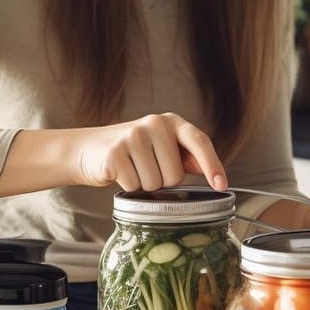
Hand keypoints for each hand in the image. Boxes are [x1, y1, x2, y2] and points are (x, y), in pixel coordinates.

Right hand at [76, 113, 227, 192]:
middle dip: (163, 181)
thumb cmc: (131, 152)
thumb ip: (186, 157)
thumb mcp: (161, 148)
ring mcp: (133, 136)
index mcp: (171, 122)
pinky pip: (134, 186)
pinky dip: (128, 187)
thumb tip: (212, 171)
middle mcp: (154, 123)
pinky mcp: (115, 153)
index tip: (221, 185)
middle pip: (175, 175)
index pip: (199, 141)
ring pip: (155, 183)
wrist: (88, 149)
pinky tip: (119, 173)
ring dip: (144, 185)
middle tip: (146, 168)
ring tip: (132, 169)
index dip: (213, 165)